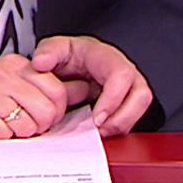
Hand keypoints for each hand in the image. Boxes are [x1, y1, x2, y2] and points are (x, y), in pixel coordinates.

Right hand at [0, 54, 80, 138]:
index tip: (42, 116)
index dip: (55, 112)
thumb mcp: (8, 80)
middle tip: (22, 125)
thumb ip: (42, 86)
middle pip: (47, 111)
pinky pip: (3, 134)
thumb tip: (83, 89)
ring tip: (3, 125)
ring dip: (19, 134)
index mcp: (16, 65)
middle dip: (40, 126)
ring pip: (27, 125)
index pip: (58, 91)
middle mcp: (4, 74)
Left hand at [31, 35, 152, 137]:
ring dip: (121, 125)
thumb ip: (48, 52)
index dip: (113, 100)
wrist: (76, 63)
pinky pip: (131, 118)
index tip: (97, 118)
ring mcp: (129, 88)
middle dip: (122, 118)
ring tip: (99, 133)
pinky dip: (117, 129)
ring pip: (140, 109)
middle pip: (141, 95)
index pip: (122, 76)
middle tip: (99, 130)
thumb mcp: (56, 48)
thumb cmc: (71, 55)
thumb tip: (41, 63)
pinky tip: (100, 132)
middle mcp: (124, 72)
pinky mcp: (127, 103)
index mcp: (108, 57)